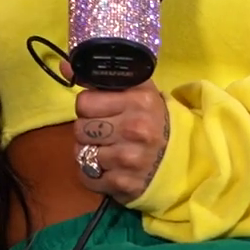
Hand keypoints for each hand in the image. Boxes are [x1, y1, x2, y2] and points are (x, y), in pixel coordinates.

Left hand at [71, 70, 170, 202]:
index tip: (100, 110)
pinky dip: (92, 175)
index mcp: (138, 101)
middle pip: (79, 128)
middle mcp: (135, 129)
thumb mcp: (136, 92)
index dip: (88, 107)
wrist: (184, 159)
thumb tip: (65, 65)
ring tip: (108, 150)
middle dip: (88, 130)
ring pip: (80, 153)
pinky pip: (87, 177)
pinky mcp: (124, 184)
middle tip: (105, 132)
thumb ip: (100, 78)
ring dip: (89, 153)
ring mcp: (130, 159)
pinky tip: (109, 168)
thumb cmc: (153, 120)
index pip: (84, 102)